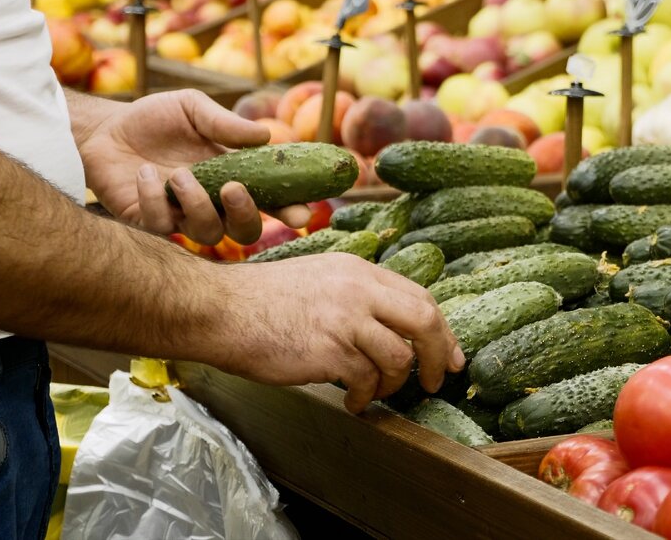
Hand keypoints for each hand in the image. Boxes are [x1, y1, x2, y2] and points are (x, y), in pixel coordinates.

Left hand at [76, 90, 309, 243]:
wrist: (102, 129)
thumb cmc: (154, 119)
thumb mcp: (192, 108)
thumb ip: (226, 124)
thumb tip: (267, 135)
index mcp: (232, 176)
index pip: (270, 201)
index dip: (290, 211)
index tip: (303, 213)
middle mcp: (212, 203)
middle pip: (245, 231)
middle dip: (246, 215)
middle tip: (234, 188)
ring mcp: (182, 216)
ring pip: (207, 234)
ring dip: (197, 205)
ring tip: (178, 174)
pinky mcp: (149, 222)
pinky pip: (162, 225)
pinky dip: (154, 199)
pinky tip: (143, 173)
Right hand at [220, 253, 464, 412]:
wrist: (219, 310)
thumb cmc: (261, 302)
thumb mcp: (319, 280)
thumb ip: (356, 296)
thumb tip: (391, 328)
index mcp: (359, 270)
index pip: (420, 296)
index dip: (443, 330)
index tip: (451, 355)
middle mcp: (358, 289)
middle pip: (426, 320)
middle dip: (440, 355)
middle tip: (437, 381)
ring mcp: (345, 318)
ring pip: (399, 357)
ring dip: (394, 383)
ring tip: (374, 392)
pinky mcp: (329, 349)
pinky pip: (367, 380)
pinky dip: (365, 397)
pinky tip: (351, 400)